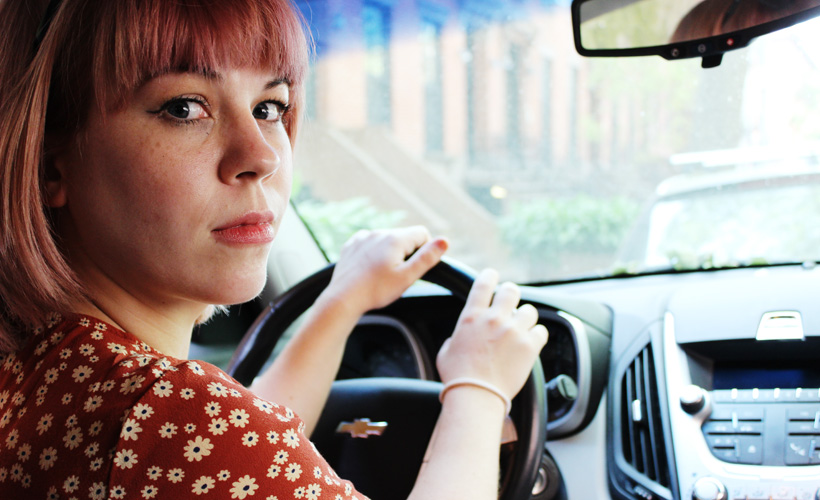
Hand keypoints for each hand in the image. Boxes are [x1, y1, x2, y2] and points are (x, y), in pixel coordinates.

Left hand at [322, 226, 448, 315]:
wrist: (343, 298)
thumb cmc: (376, 291)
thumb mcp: (407, 277)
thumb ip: (427, 258)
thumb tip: (445, 240)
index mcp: (395, 239)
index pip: (422, 233)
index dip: (424, 250)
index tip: (414, 268)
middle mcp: (379, 232)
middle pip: (404, 236)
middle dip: (406, 253)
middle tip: (397, 275)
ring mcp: (363, 237)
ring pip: (386, 240)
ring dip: (389, 253)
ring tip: (381, 275)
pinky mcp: (351, 245)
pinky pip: (369, 242)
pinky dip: (373, 252)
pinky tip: (369, 268)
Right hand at [436, 269, 548, 400]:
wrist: (475, 395)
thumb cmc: (457, 378)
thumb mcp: (445, 352)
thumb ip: (454, 339)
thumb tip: (456, 340)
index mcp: (471, 317)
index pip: (483, 284)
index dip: (490, 276)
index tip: (493, 274)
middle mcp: (494, 319)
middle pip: (511, 290)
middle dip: (511, 294)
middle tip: (511, 303)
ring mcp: (514, 331)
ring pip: (530, 310)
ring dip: (526, 317)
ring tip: (522, 327)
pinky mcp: (529, 346)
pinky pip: (541, 331)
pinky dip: (537, 335)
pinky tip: (532, 341)